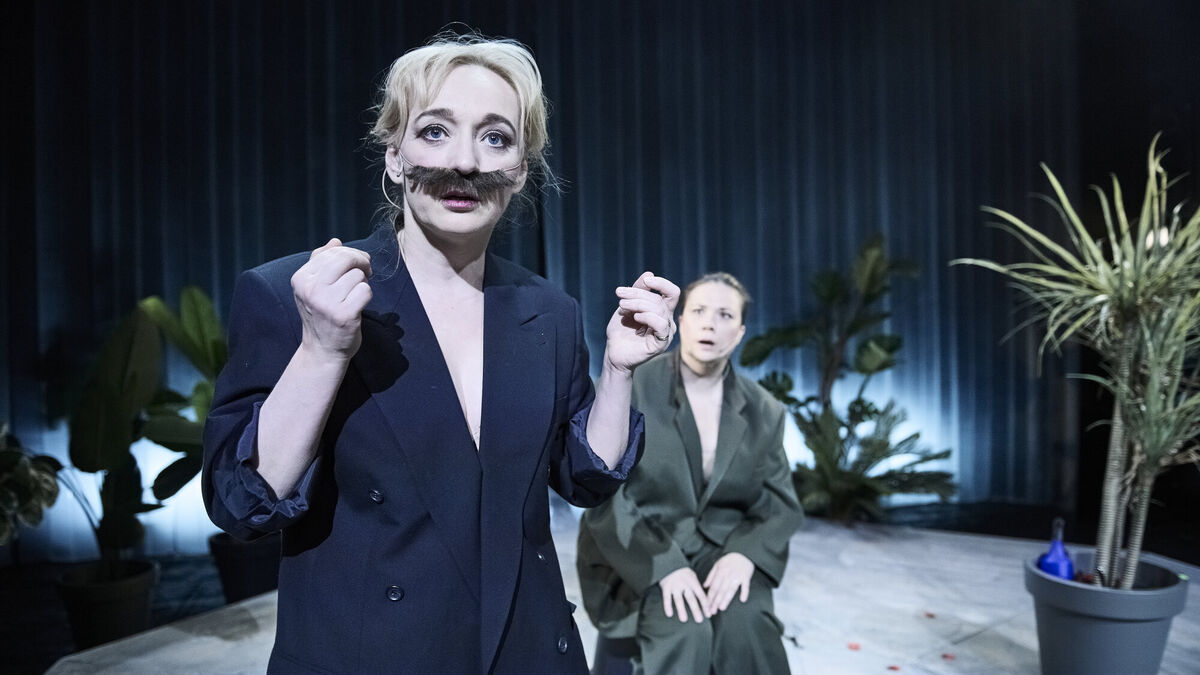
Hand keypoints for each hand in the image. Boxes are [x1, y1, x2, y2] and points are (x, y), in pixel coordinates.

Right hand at [291, 238, 372, 360]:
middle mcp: (311, 290)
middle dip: (361, 261)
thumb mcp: (313, 287)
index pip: (332, 252)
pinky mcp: (344, 315)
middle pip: (346, 259)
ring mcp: (327, 303)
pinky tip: (358, 304)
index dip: (350, 253)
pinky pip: (365, 291)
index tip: (358, 263)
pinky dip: (366, 296)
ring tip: (354, 294)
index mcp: (301, 279)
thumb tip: (335, 241)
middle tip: (367, 270)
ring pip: (358, 275)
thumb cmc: (321, 315)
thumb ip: (321, 262)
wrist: (322, 349)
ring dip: (362, 283)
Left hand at [604, 272, 680, 372]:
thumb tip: (649, 273)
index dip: (662, 283)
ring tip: (621, 306)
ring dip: (638, 304)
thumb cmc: (621, 330)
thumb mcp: (627, 306)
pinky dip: (648, 317)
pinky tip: (636, 317)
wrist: (613, 352)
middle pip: (660, 300)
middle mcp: (667, 320)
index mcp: (662, 310)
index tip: (646, 281)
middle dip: (638, 294)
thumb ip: (638, 291)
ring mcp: (665, 333)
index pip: (672, 293)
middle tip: (620, 295)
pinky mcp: (661, 344)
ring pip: (658, 310)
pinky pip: (661, 326)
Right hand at [658, 566, 710, 622]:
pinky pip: (666, 598)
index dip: (705, 606)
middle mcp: (685, 584)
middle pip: (691, 599)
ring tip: (684, 619)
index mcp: (693, 582)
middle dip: (696, 610)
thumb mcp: (692, 576)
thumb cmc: (682, 571)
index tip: (708, 614)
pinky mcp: (666, 587)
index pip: (701, 595)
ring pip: (679, 600)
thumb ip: (697, 587)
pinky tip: (669, 614)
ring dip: (681, 610)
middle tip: (699, 620)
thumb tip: (706, 599)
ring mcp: (675, 586)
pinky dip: (667, 606)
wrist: (669, 561)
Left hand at [703, 552, 754, 613]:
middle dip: (715, 601)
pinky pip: (746, 585)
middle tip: (712, 611)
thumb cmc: (729, 559)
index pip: (713, 587)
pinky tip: (742, 599)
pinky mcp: (746, 576)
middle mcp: (728, 575)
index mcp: (720, 572)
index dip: (709, 597)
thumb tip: (704, 586)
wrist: (743, 551)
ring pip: (731, 589)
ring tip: (722, 607)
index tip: (706, 606)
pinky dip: (744, 592)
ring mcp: (737, 576)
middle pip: (721, 590)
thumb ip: (711, 576)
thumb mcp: (717, 564)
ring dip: (726, 599)